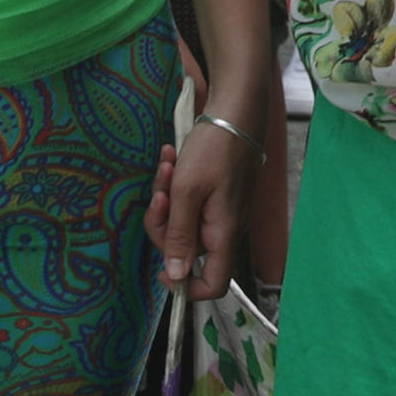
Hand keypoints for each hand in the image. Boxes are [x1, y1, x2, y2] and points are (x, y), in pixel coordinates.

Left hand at [150, 115, 265, 303]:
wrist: (235, 110)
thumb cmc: (215, 149)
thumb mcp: (187, 192)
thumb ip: (179, 236)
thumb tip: (176, 277)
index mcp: (223, 234)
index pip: (213, 284)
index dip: (186, 285)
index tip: (161, 267)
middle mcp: (224, 227)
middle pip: (185, 249)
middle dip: (164, 222)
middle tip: (160, 193)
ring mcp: (219, 210)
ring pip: (182, 221)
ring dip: (166, 196)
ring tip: (166, 167)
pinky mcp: (214, 192)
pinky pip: (187, 201)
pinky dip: (175, 184)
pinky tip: (172, 159)